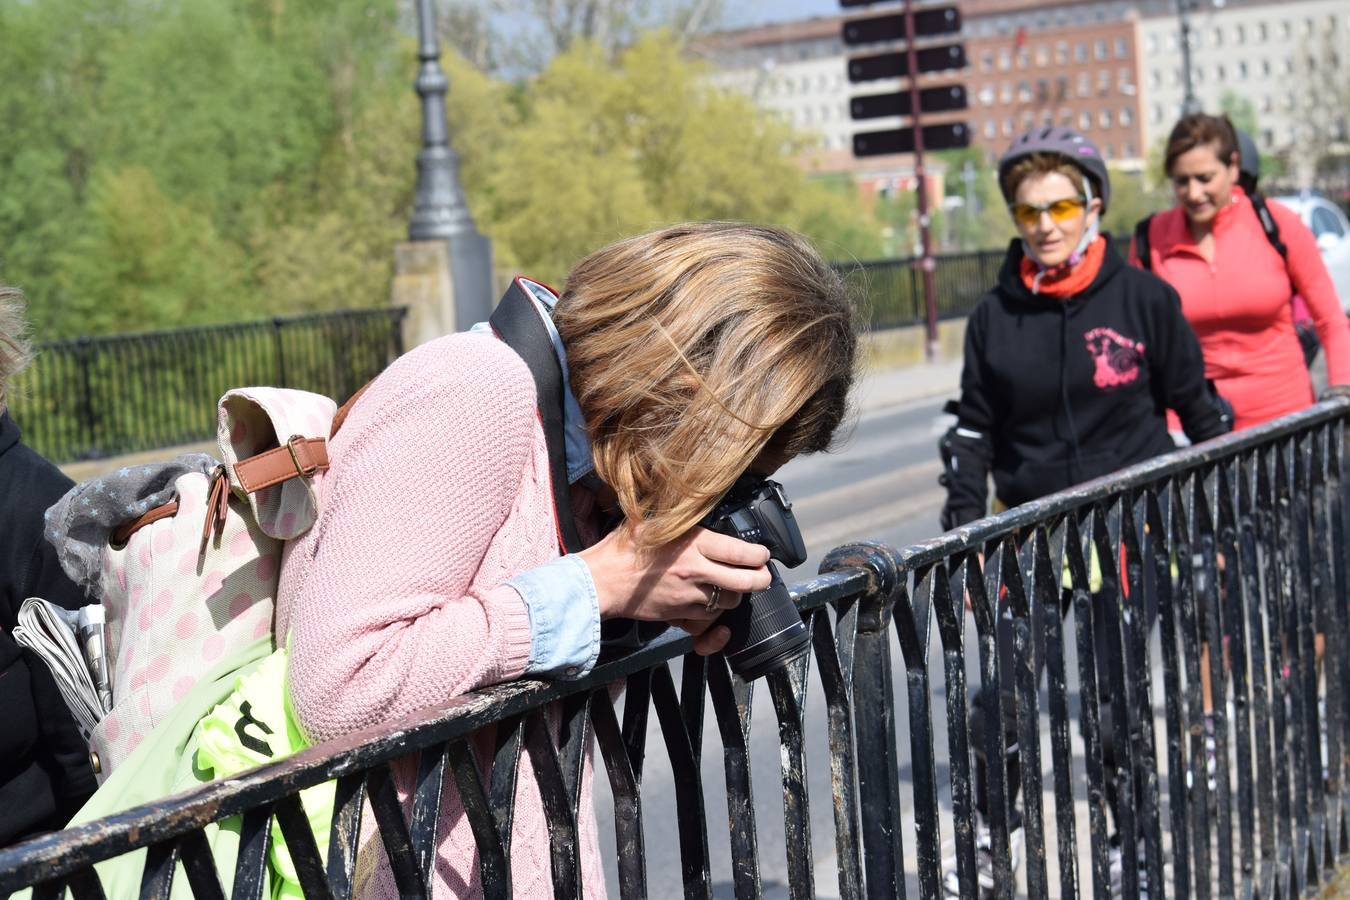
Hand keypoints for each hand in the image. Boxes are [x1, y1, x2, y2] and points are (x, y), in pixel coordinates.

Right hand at [578, 526, 771, 655]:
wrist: (601, 581)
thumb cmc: (623, 548)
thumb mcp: (652, 520)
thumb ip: (677, 515)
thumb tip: (691, 498)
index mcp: (694, 544)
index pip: (742, 553)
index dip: (760, 555)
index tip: (762, 554)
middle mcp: (697, 572)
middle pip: (747, 583)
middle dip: (761, 579)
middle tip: (762, 575)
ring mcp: (690, 597)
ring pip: (729, 603)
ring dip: (735, 596)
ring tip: (732, 587)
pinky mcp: (679, 616)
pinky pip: (707, 624)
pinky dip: (714, 622)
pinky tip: (714, 615)